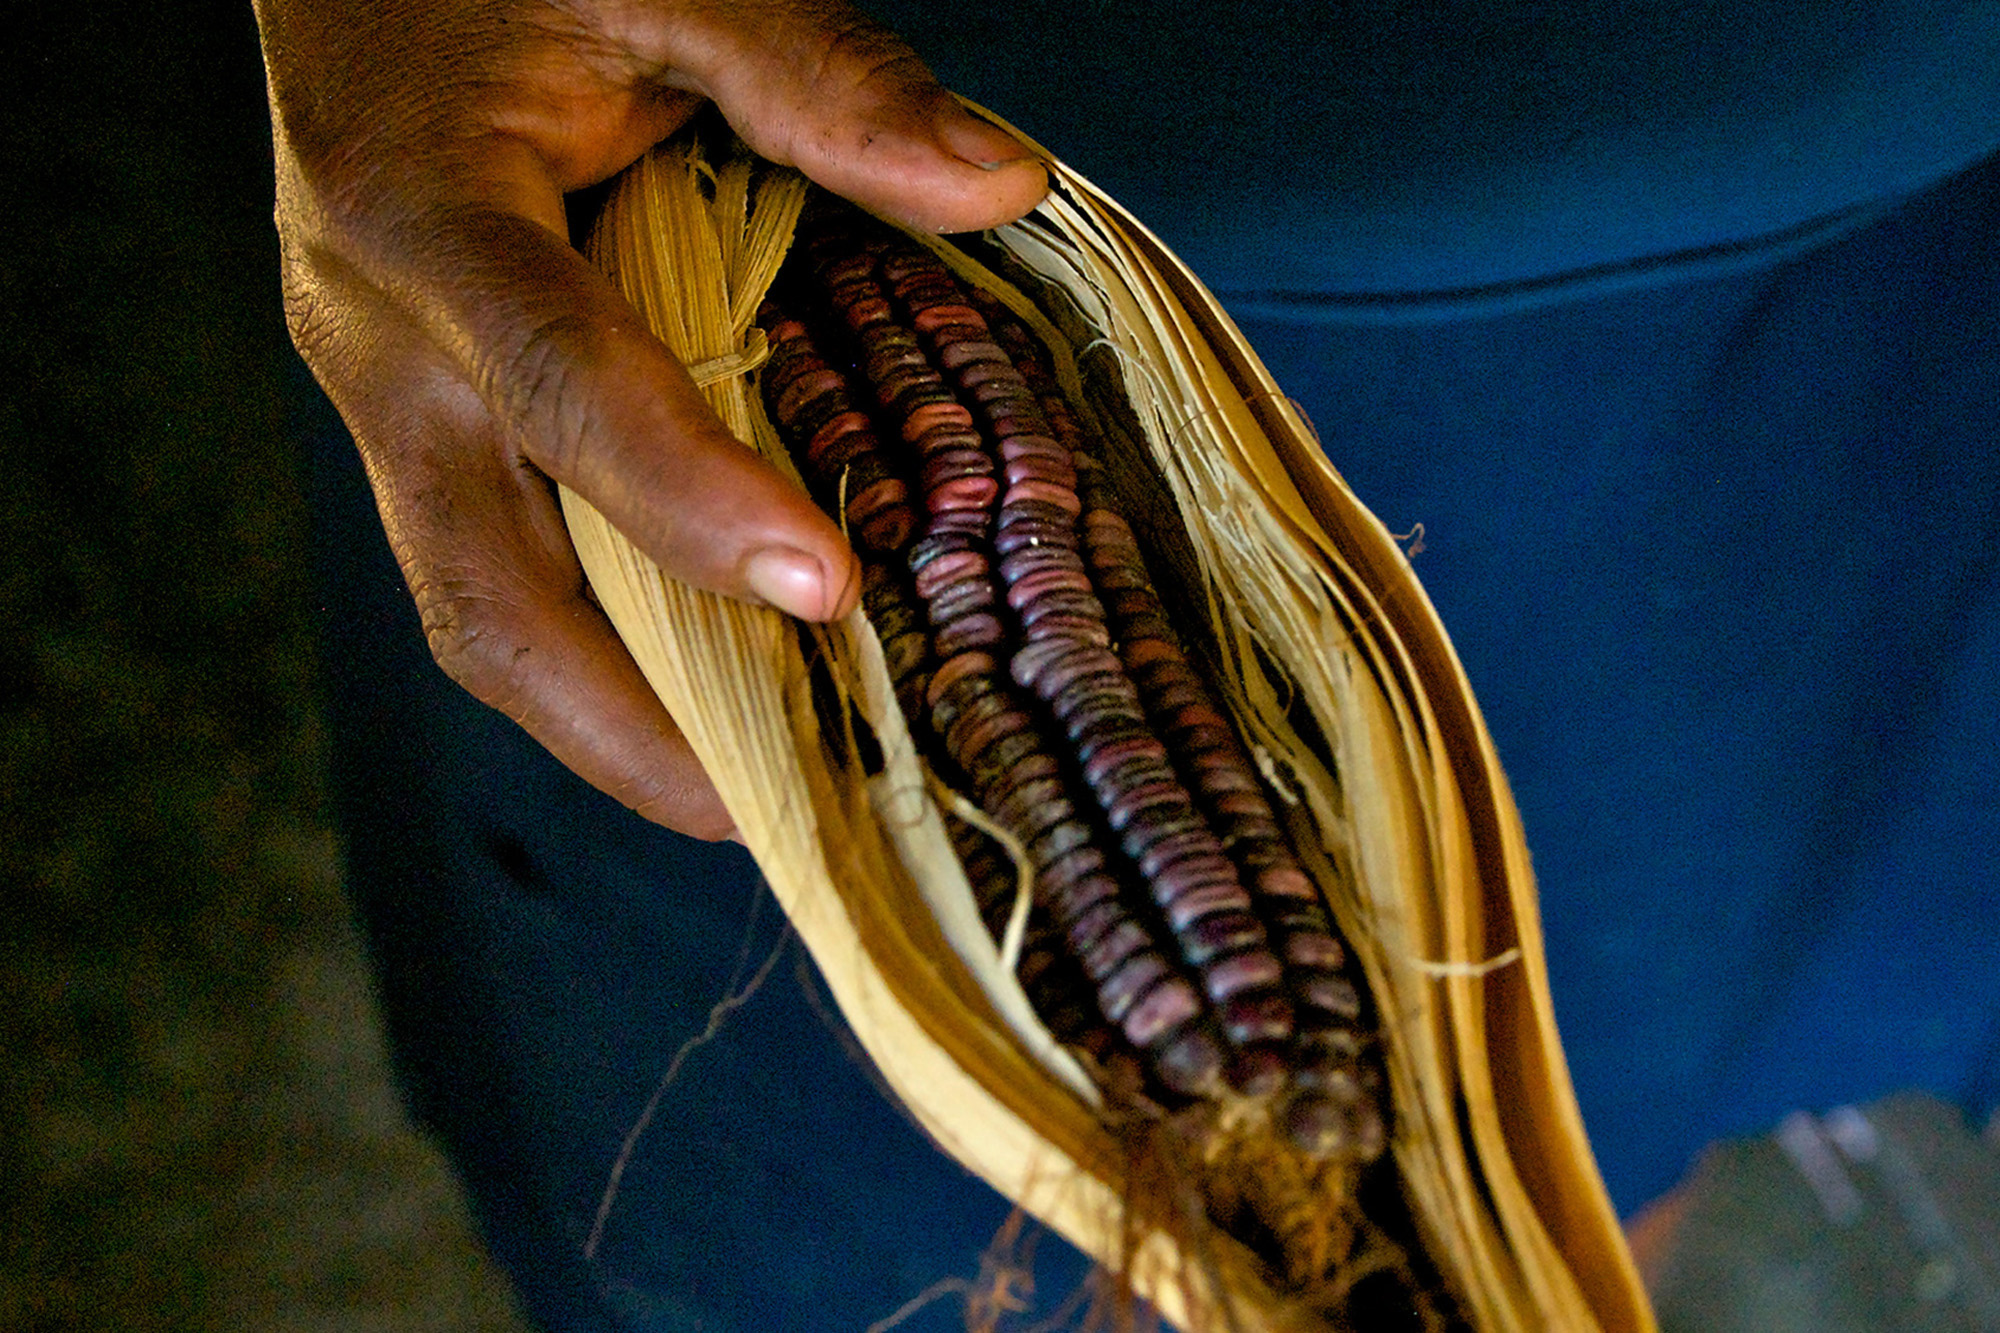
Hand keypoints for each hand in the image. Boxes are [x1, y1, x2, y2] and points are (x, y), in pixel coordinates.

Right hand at [255, 0, 1047, 837]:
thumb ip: (817, 73)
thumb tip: (996, 186)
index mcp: (421, 213)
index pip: (556, 383)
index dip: (682, 500)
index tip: (825, 596)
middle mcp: (378, 342)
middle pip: (478, 589)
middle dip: (625, 725)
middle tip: (782, 809)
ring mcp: (383, 402)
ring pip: (478, 614)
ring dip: (612, 724)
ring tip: (763, 790)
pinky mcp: (417, 430)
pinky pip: (497, 573)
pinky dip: (603, 653)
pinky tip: (711, 687)